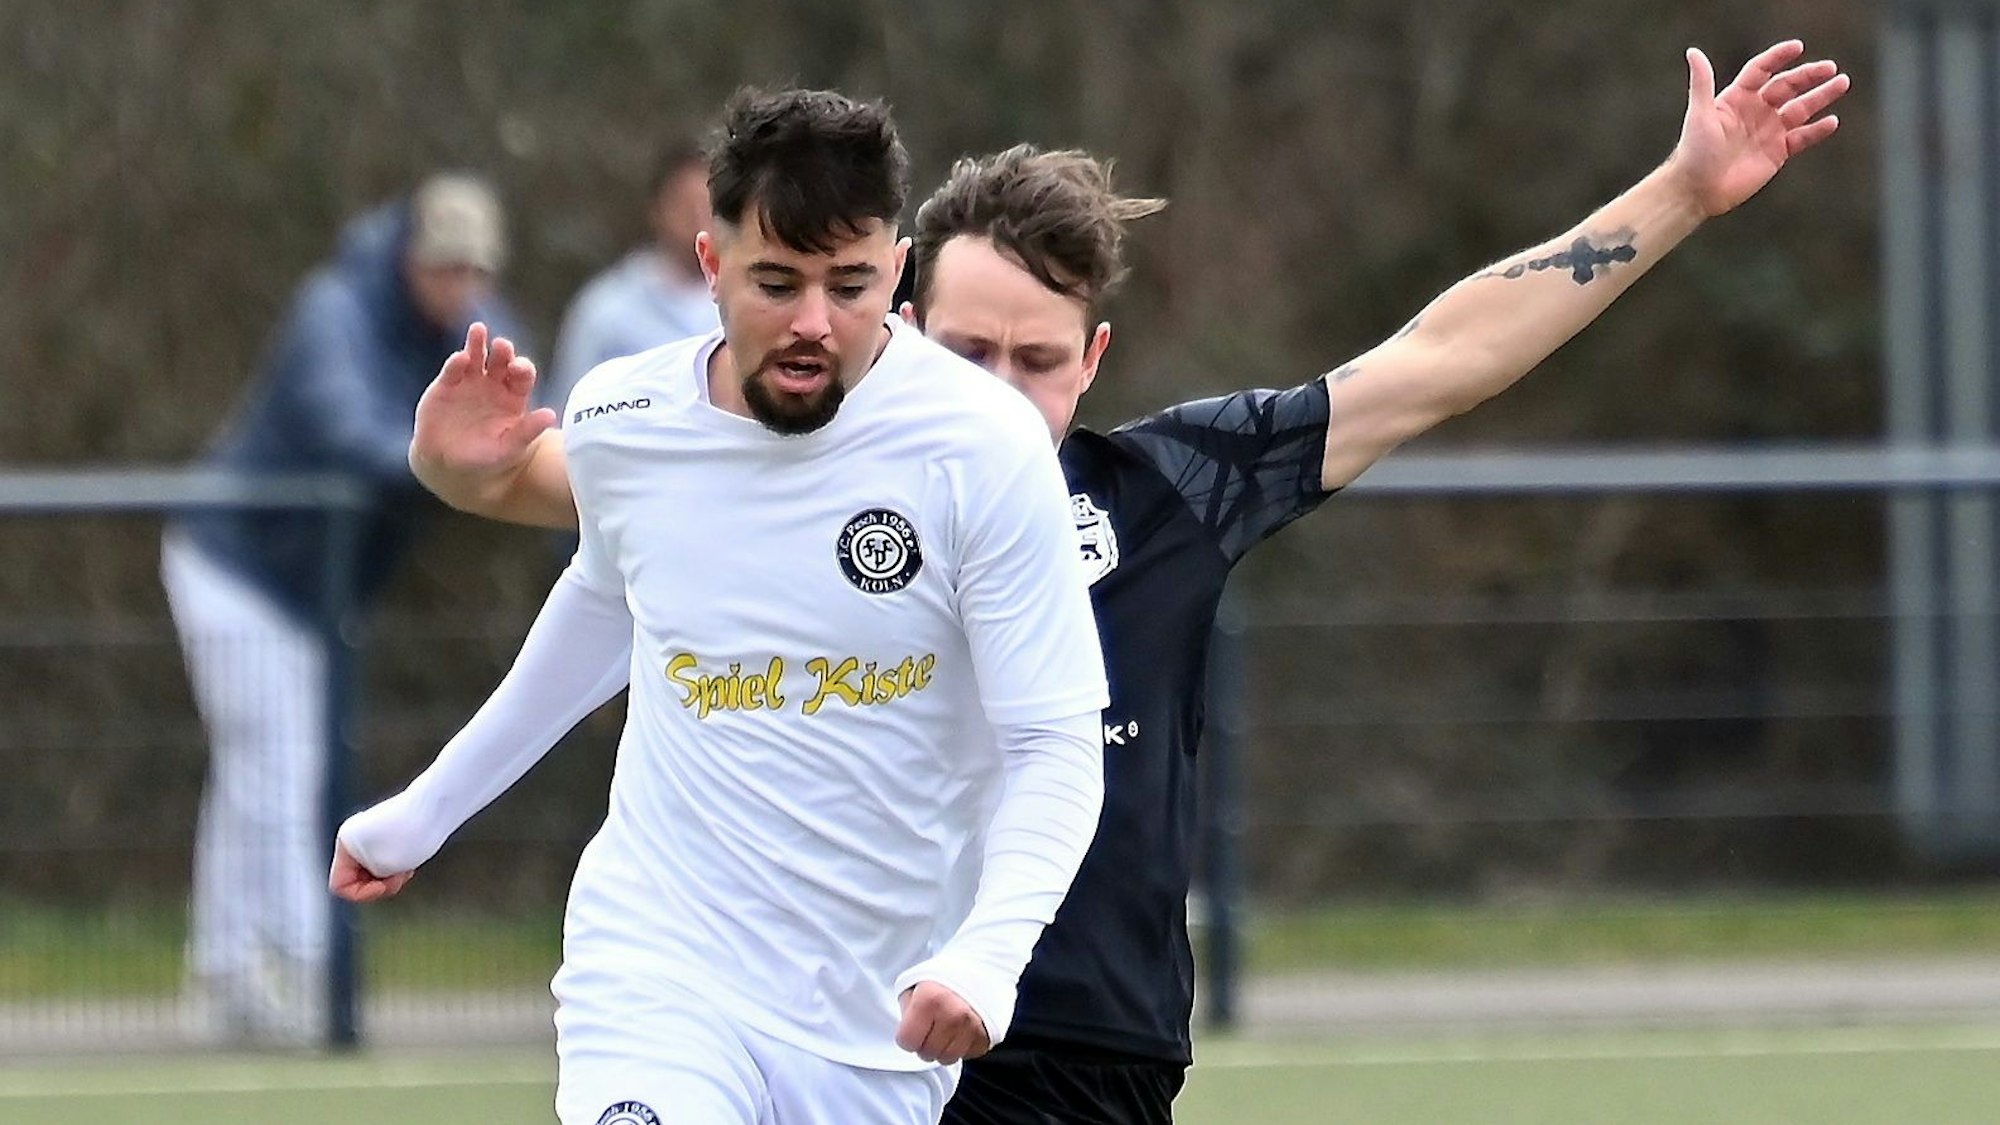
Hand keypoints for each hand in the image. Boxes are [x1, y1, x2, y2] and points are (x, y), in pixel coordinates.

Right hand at [328, 838, 413, 903]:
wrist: (436, 806)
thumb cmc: (410, 834)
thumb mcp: (384, 868)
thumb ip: (368, 879)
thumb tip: (370, 876)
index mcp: (345, 843)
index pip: (340, 885)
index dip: (362, 893)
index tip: (383, 885)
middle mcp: (354, 837)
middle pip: (357, 879)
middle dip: (379, 884)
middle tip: (399, 876)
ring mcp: (371, 835)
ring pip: (373, 872)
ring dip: (390, 877)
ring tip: (407, 867)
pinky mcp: (387, 835)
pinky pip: (385, 863)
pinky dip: (397, 868)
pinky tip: (411, 862)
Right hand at [411, 322, 557, 492]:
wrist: (450, 466)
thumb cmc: (486, 458)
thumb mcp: (509, 447)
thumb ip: (528, 431)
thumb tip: (551, 415)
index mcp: (513, 397)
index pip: (522, 376)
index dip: (522, 369)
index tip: (519, 369)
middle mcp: (493, 384)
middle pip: (501, 361)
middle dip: (503, 352)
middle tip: (503, 346)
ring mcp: (469, 382)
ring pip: (476, 356)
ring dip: (477, 343)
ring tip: (478, 330)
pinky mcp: (446, 386)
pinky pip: (452, 370)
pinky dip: (456, 363)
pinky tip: (461, 358)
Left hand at [895, 982, 990, 1064]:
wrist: (978, 967)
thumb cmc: (941, 978)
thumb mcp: (913, 985)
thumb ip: (906, 1011)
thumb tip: (907, 1034)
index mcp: (930, 1000)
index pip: (906, 1042)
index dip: (906, 1036)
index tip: (912, 1026)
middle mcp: (953, 1015)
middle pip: (926, 1053)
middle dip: (924, 1044)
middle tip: (929, 1026)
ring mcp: (972, 1027)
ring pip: (946, 1058)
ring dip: (942, 1048)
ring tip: (945, 1029)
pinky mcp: (986, 1036)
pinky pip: (966, 1055)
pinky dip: (961, 1047)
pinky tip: (960, 1031)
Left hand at [1669, 39, 1848, 216]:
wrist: (1698, 190)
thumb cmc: (1694, 152)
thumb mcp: (1699, 115)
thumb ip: (1702, 83)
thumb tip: (1693, 52)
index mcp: (1737, 98)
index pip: (1762, 70)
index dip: (1778, 57)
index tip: (1797, 47)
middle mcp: (1756, 111)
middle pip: (1787, 86)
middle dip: (1809, 76)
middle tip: (1830, 68)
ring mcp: (1768, 131)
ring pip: (1801, 109)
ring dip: (1821, 96)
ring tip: (1842, 83)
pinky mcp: (1777, 152)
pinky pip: (1802, 138)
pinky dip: (1817, 130)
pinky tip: (1832, 121)